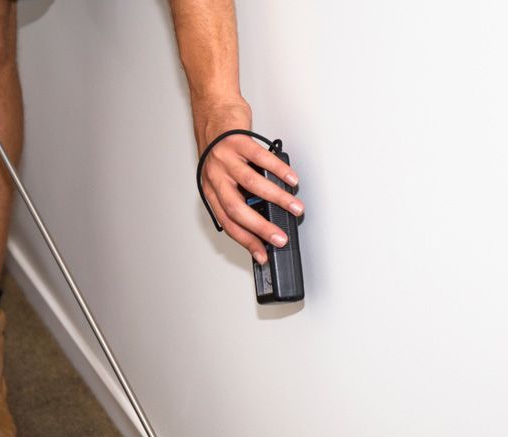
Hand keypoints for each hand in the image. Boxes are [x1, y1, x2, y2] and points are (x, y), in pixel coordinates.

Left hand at [194, 97, 303, 264]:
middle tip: (280, 239)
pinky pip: (261, 159)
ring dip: (277, 199)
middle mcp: (215, 177)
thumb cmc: (219, 146)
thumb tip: (261, 216)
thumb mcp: (222, 175)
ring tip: (295, 207)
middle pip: (238, 210)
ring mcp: (225, 159)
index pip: (228, 223)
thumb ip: (237, 194)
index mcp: (211, 190)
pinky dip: (279, 170)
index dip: (246, 241)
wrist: (213, 111)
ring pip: (253, 185)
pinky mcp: (238, 141)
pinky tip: (291, 179)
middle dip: (262, 228)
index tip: (262, 254)